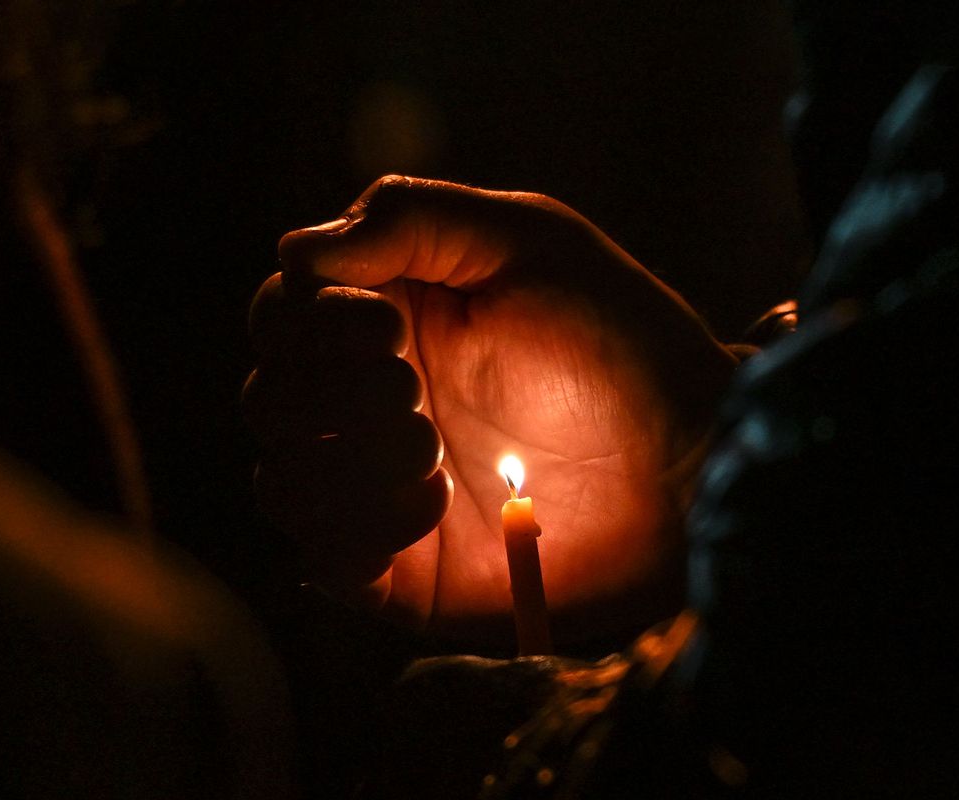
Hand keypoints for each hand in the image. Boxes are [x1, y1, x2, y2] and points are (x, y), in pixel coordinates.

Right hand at [244, 176, 736, 642]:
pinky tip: (434, 509)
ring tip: (432, 452)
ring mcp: (383, 490)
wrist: (690, 463)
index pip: (280, 316)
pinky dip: (359, 531)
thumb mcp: (528, 240)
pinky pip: (324, 560)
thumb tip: (295, 251)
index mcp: (388, 318)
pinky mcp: (405, 570)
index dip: (307, 324)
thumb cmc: (620, 340)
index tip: (390, 330)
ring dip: (345, 463)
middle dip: (328, 396)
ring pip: (280, 481)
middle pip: (268, 400)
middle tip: (415, 392)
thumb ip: (410, 219)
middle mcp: (371, 404)